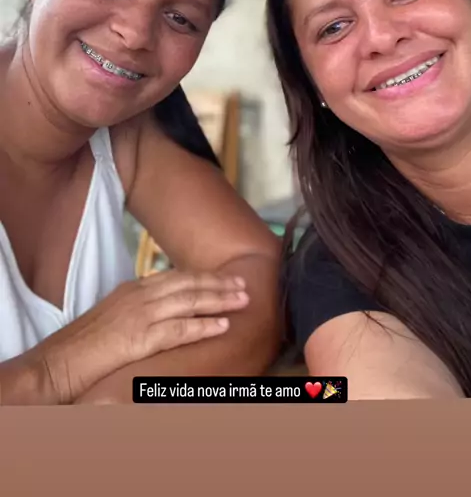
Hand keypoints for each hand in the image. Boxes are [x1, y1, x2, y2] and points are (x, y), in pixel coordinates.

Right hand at [38, 270, 248, 402]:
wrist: (56, 362)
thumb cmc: (82, 347)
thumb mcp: (113, 319)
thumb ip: (138, 314)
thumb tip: (161, 318)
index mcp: (133, 290)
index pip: (176, 277)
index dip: (203, 277)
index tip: (226, 278)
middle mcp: (139, 296)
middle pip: (187, 283)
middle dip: (218, 283)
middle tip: (244, 284)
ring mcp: (139, 315)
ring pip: (188, 301)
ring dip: (218, 299)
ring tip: (242, 300)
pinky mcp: (139, 338)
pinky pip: (178, 329)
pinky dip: (203, 325)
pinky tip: (222, 326)